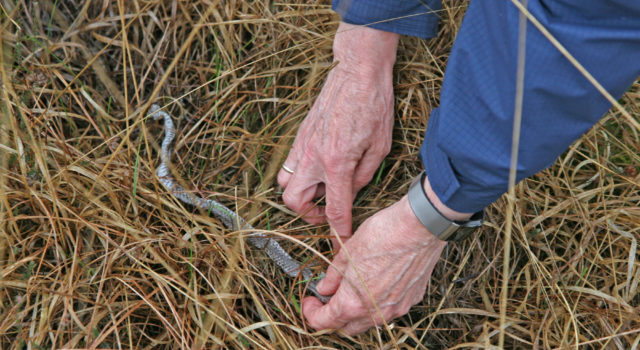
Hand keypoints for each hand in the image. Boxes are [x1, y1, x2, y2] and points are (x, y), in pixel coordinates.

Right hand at [277, 22, 399, 242]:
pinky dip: (300, 175)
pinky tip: (321, 169)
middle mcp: (313, 157)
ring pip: (284, 183)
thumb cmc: (373, 105)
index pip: (335, 209)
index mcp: (337, 163)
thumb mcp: (380, 148)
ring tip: (323, 191)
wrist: (357, 71)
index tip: (341, 243)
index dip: (339, 232)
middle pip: (293, 201)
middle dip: (309, 214)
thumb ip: (364, 176)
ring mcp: (302, 145)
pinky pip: (289, 164)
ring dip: (300, 195)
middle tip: (328, 211)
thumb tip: (352, 192)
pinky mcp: (300, 135)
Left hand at [302, 195, 447, 335]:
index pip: (324, 323)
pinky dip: (377, 304)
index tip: (310, 301)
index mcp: (353, 304)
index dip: (312, 313)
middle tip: (327, 298)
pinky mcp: (411, 299)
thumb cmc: (382, 235)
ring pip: (369, 322)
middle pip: (347, 328)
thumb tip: (325, 288)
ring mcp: (396, 309)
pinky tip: (374, 284)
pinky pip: (388, 310)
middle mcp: (375, 313)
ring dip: (356, 312)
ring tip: (350, 290)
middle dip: (333, 317)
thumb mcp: (347, 253)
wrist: (419, 227)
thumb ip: (333, 277)